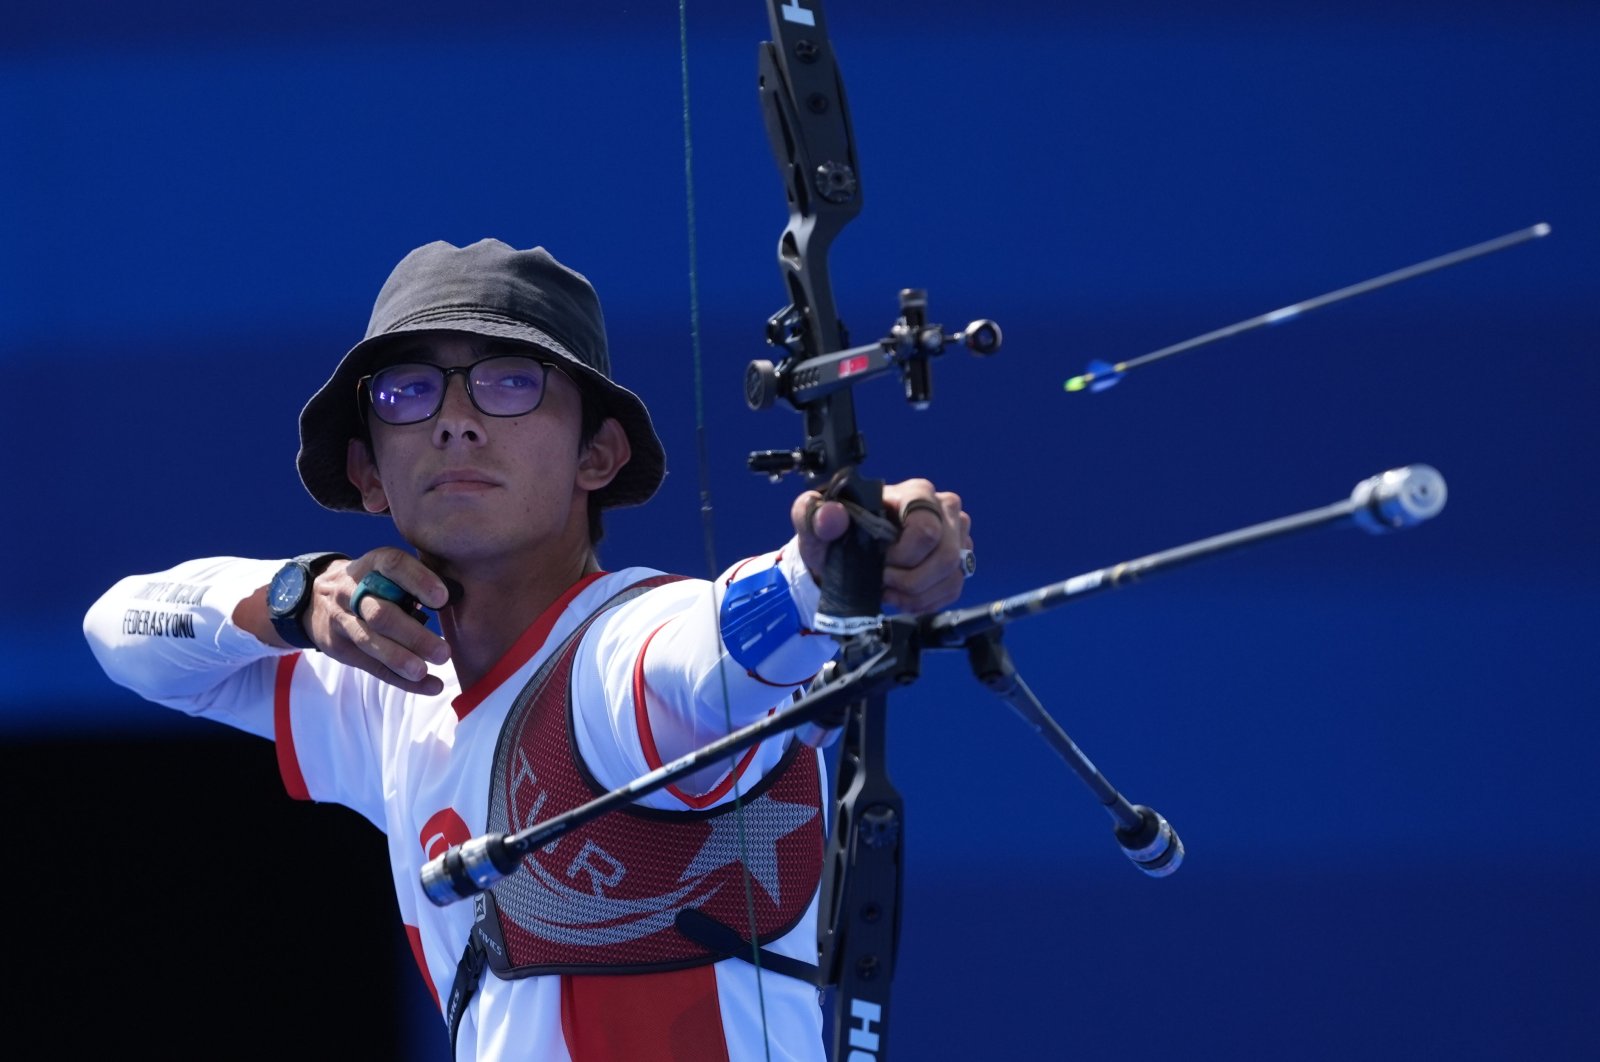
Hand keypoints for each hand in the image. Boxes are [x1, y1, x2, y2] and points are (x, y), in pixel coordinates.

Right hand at [303, 548, 451, 694]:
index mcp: (372, 564)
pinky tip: (427, 686)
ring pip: (371, 641)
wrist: (315, 598)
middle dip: (413, 636)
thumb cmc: (372, 583)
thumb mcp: (386, 569)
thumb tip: (462, 595)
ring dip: (400, 660)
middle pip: (381, 614)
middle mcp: (353, 590)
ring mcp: (342, 620)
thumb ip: (417, 578)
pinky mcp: (340, 647)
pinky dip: (400, 679)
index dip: (418, 580)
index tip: (443, 598)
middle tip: (444, 653)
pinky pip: (371, 666)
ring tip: (425, 672)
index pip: (393, 565)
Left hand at [791, 477, 972, 614]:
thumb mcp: (816, 525)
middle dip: (910, 579)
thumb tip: (832, 514)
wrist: (842, 558)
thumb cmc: (835, 537)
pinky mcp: (958, 560)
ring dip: (916, 594)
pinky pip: (952, 589)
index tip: (879, 561)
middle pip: (945, 556)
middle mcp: (944, 509)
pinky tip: (902, 596)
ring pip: (951, 576)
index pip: (927, 529)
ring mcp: (956, 536)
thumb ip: (816, 515)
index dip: (903, 555)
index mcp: (916, 493)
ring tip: (889, 590)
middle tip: (883, 579)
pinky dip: (925, 601)